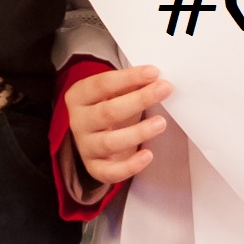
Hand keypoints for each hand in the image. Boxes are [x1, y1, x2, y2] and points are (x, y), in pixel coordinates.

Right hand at [66, 63, 171, 187]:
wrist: (95, 138)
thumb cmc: (110, 109)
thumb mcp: (114, 93)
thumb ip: (130, 85)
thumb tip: (156, 79)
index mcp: (79, 96)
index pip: (102, 84)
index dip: (128, 78)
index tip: (153, 72)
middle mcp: (79, 121)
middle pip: (108, 112)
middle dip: (139, 100)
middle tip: (164, 90)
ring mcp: (85, 146)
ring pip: (110, 142)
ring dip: (138, 132)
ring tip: (160, 123)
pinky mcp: (95, 167)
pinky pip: (111, 171)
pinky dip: (130, 166)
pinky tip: (147, 155)